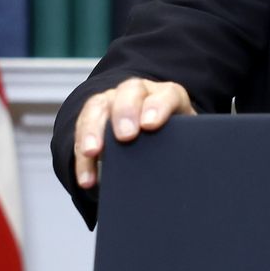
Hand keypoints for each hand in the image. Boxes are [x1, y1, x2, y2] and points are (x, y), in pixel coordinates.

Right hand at [71, 78, 194, 188]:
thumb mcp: (184, 141)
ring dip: (93, 130)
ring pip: (98, 107)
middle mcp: (139, 92)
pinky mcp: (94, 116)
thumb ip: (186, 148)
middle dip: (125, 113)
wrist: (157, 135)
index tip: (151, 125)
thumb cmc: (175, 139)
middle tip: (125, 136)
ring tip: (91, 152)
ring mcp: (113, 100)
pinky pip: (82, 130)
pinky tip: (86, 177)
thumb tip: (188, 174)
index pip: (166, 95)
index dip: (158, 107)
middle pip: (129, 92)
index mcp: (167, 95)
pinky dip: (82, 156)